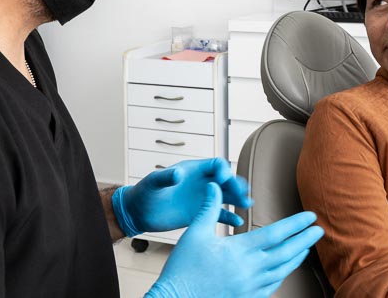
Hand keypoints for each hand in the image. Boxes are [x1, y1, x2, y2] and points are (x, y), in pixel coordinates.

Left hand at [117, 158, 251, 234]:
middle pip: (226, 180)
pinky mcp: (201, 214)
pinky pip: (219, 214)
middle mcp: (201, 183)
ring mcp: (202, 199)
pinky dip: (229, 217)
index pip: (216, 165)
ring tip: (247, 204)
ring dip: (238, 199)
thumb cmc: (145, 192)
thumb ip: (165, 177)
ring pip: (226, 196)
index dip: (222, 170)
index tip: (222, 180)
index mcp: (192, 171)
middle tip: (243, 193)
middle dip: (236, 184)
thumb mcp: (153, 182)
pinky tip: (237, 222)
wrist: (140, 212)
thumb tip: (178, 173)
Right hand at [145, 183, 323, 297]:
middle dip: (304, 240)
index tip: (310, 216)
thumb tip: (215, 185)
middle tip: (318, 230)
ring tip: (306, 248)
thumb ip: (209, 208)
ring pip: (282, 270)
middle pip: (286, 252)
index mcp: (240, 251)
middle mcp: (250, 270)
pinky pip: (272, 286)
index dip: (295, 224)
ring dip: (296, 257)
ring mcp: (250, 287)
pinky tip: (284, 269)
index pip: (276, 233)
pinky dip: (282, 275)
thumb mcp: (194, 233)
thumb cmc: (182, 269)